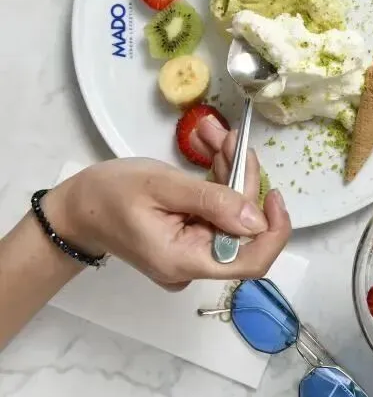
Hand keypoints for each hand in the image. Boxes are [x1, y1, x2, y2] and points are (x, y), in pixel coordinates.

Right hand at [46, 116, 290, 288]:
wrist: (75, 208)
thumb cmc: (107, 195)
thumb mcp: (160, 186)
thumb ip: (211, 200)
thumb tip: (257, 219)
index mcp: (186, 260)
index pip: (251, 262)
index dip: (273, 230)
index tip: (274, 194)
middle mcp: (194, 263)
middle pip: (241, 226)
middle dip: (240, 178)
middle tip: (229, 136)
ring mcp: (192, 252)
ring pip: (231, 213)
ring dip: (228, 170)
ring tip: (214, 133)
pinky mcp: (190, 238)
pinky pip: (216, 210)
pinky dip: (217, 179)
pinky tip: (212, 148)